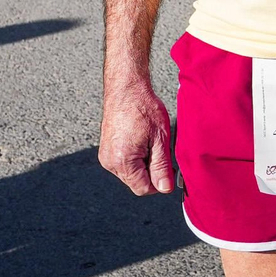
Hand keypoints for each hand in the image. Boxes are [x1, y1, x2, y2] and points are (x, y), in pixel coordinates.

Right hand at [99, 77, 175, 194]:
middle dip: (151, 172)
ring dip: (144, 164)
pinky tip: (141, 139)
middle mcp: (109, 162)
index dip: (160, 183)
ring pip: (130, 173)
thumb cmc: (143, 108)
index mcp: (122, 161)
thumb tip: (165, 188)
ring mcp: (105, 156)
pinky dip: (135, 156)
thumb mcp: (160, 138)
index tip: (170, 168)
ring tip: (150, 141)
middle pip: (136, 182)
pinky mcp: (106, 150)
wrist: (126, 88)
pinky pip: (123, 163)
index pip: (143, 189)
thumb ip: (161, 166)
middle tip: (161, 150)